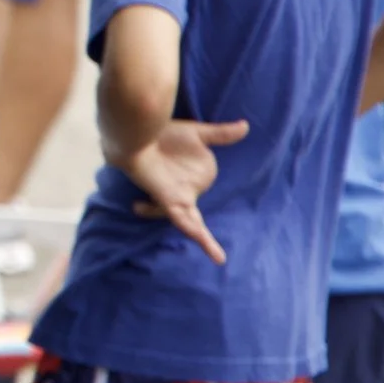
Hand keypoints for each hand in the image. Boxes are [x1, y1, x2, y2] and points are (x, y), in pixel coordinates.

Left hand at [123, 118, 247, 264]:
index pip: (195, 191)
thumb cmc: (163, 134)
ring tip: (217, 256)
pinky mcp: (170, 202)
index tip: (167, 189)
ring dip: (200, 237)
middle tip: (163, 222)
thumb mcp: (198, 135)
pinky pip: (188, 222)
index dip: (188, 189)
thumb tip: (246, 126)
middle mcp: (186, 192)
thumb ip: (221, 134)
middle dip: (175, 216)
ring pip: (189, 223)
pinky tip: (216, 255)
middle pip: (188, 213)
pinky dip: (200, 236)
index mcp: (195, 179)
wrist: (137, 136)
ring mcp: (178, 198)